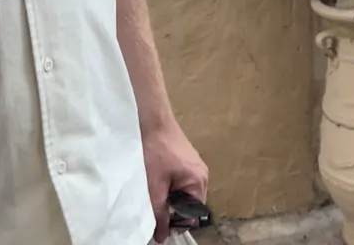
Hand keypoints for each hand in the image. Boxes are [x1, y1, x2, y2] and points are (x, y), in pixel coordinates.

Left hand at [143, 120, 208, 242]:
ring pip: (184, 193)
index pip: (193, 215)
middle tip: (155, 212)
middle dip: (173, 211)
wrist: (152, 120)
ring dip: (170, 198)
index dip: (176, 224)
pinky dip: (170, 187)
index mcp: (199, 181)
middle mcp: (201, 174)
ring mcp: (194, 165)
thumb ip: (159, 213)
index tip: (160, 226)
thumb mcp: (154, 187)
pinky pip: (181, 181)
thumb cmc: (155, 151)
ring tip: (154, 195)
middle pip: (190, 205)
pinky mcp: (186, 159)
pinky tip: (156, 182)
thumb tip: (161, 236)